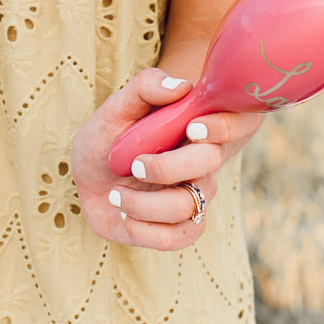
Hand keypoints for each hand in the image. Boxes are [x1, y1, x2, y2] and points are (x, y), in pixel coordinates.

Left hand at [70, 69, 261, 250]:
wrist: (85, 178)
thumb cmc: (106, 138)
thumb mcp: (117, 107)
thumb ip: (146, 87)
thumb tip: (181, 86)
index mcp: (199, 127)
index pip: (239, 122)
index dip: (224, 127)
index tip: (192, 128)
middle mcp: (204, 162)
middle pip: (210, 162)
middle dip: (167, 167)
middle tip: (134, 163)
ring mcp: (194, 196)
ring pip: (189, 206)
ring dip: (143, 203)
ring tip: (116, 194)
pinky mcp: (179, 228)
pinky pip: (176, 237)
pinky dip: (143, 229)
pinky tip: (125, 214)